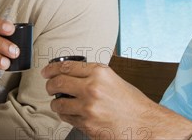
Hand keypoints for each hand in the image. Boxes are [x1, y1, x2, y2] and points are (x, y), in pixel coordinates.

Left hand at [42, 61, 191, 138]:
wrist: (145, 124)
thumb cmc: (132, 102)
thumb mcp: (113, 79)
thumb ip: (93, 76)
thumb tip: (71, 74)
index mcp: (99, 72)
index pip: (66, 66)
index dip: (51, 69)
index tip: (46, 71)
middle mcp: (92, 88)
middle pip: (57, 83)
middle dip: (49, 85)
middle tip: (50, 86)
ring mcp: (88, 108)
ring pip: (58, 103)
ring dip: (56, 103)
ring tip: (61, 102)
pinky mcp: (87, 125)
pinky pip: (68, 118)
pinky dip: (67, 115)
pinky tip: (72, 113)